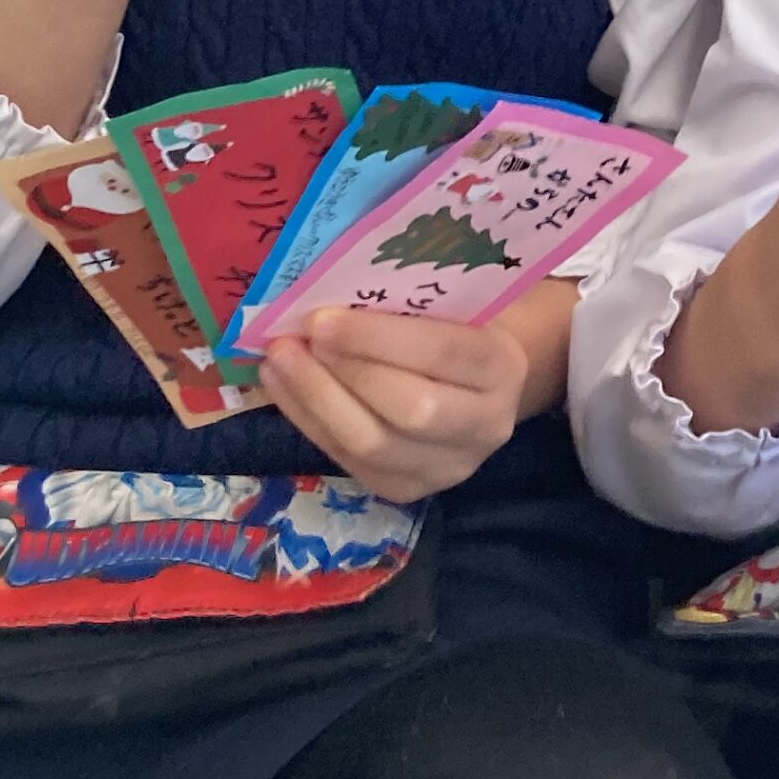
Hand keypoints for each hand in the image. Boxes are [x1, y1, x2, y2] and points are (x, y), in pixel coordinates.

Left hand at [258, 283, 571, 504]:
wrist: (475, 385)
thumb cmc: (453, 326)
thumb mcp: (448, 304)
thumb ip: (406, 299)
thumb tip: (325, 289)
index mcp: (501, 366)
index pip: (442, 352)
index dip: (377, 337)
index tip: (320, 318)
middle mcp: (485, 425)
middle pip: (410, 410)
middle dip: (343, 372)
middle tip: (293, 339)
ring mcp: (447, 467)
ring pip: (372, 444)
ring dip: (314, 399)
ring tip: (277, 360)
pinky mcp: (406, 489)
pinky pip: (347, 461)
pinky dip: (307, 420)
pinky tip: (280, 386)